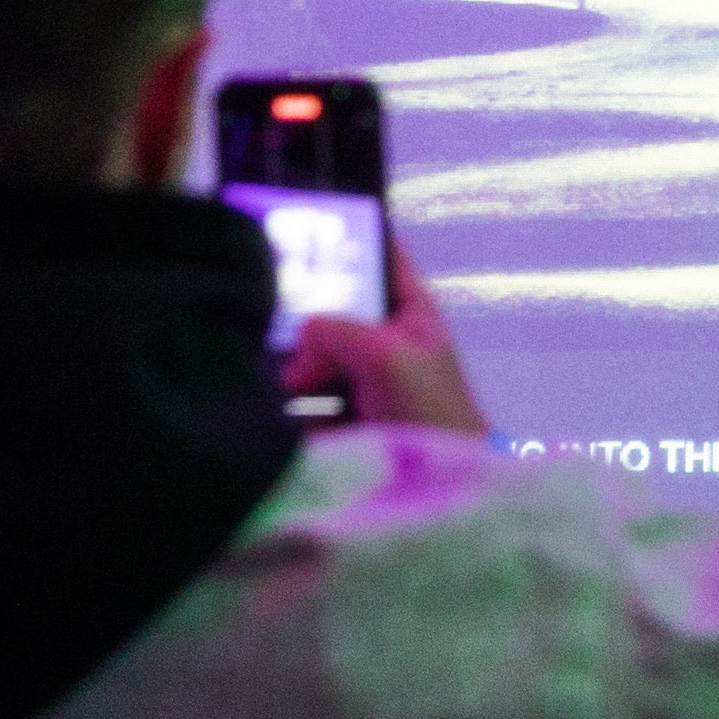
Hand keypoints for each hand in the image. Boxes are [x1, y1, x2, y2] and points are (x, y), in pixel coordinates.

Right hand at [281, 240, 487, 433]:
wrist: (438, 493)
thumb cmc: (431, 414)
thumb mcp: (388, 355)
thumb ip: (339, 330)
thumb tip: (301, 340)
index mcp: (411, 312)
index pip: (381, 256)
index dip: (350, 236)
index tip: (306, 224)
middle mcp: (385, 342)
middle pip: (331, 310)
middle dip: (305, 323)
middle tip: (282, 333)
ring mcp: (361, 383)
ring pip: (310, 358)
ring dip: (294, 372)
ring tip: (281, 380)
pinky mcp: (340, 422)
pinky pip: (302, 403)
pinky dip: (292, 408)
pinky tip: (283, 412)